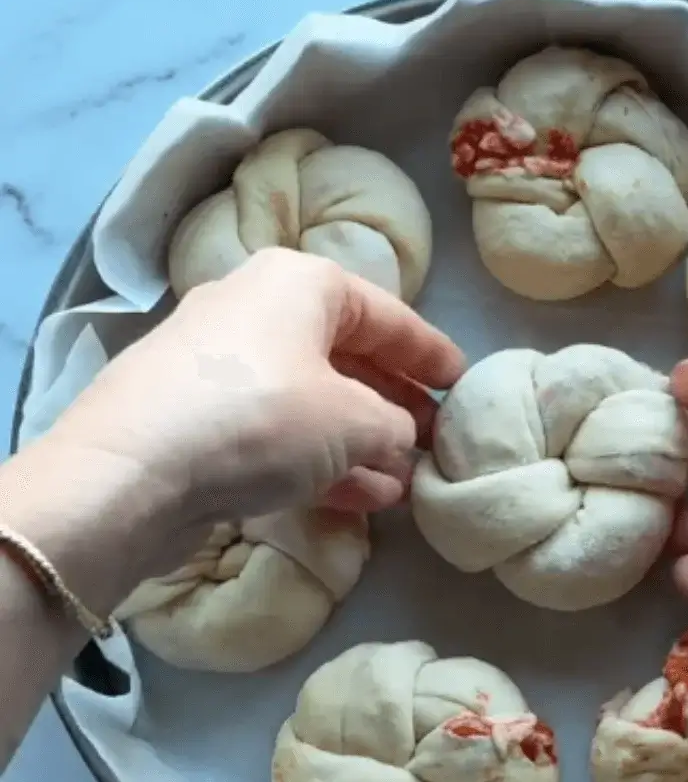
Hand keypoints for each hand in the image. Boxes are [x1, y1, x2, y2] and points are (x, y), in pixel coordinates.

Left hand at [40, 249, 464, 581]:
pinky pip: (274, 434)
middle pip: (344, 355)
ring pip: (309, 400)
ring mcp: (218, 367)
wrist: (131, 472)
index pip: (386, 314)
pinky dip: (318, 460)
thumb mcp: (356, 422)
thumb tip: (399, 439)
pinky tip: (361, 498)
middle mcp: (255, 310)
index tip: (463, 383)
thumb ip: (396, 426)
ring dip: (360, 441)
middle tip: (434, 437)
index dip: (430, 352)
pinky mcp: (193, 421)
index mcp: (299, 283)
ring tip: (403, 480)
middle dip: (393, 402)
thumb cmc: (260, 419)